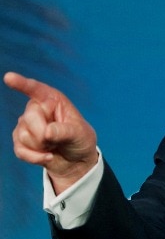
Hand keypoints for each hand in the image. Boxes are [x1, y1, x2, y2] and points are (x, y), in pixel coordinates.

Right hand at [4, 71, 97, 193]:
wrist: (76, 161)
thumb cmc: (80, 140)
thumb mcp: (79, 134)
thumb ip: (64, 131)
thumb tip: (47, 132)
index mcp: (53, 100)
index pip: (36, 90)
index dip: (22, 84)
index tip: (9, 78)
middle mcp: (37, 109)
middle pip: (30, 118)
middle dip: (44, 134)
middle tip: (58, 140)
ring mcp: (26, 125)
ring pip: (24, 136)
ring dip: (43, 146)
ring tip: (55, 145)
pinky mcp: (20, 141)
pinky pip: (20, 150)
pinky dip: (35, 157)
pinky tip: (48, 156)